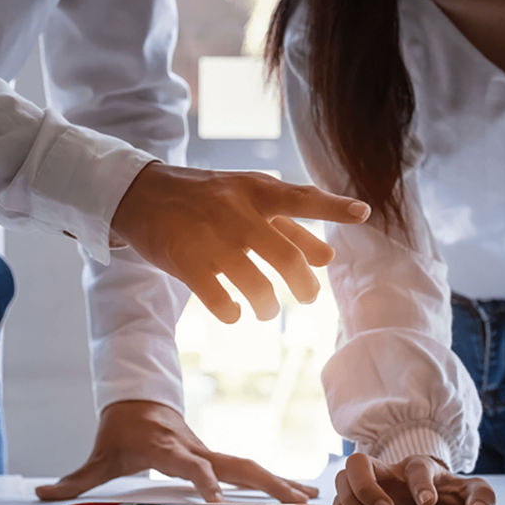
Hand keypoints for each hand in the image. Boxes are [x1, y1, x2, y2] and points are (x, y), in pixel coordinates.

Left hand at [35, 401, 317, 502]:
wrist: (136, 396)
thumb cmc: (119, 428)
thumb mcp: (98, 456)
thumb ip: (74, 480)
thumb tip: (41, 493)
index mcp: (165, 446)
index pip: (187, 464)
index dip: (202, 480)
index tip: (217, 499)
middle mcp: (192, 446)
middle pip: (232, 463)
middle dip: (262, 482)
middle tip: (290, 499)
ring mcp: (207, 449)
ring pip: (246, 463)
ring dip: (277, 480)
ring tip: (309, 496)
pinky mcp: (214, 453)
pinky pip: (245, 466)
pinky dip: (273, 477)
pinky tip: (298, 490)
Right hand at [110, 163, 370, 322]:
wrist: (140, 194)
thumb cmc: (201, 198)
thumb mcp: (243, 197)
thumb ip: (286, 223)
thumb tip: (327, 256)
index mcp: (254, 191)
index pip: (300, 198)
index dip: (333, 206)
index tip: (364, 213)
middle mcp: (235, 212)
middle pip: (285, 258)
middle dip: (303, 286)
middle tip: (307, 297)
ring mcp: (209, 239)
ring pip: (254, 285)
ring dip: (267, 306)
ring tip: (265, 310)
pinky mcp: (184, 262)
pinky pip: (218, 300)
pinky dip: (232, 313)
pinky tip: (233, 313)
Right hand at [334, 453, 495, 504]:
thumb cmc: (447, 499)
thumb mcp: (472, 495)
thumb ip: (482, 498)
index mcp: (418, 468)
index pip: (415, 467)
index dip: (420, 484)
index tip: (426, 503)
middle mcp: (387, 474)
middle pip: (358, 462)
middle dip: (367, 486)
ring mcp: (368, 488)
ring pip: (342, 479)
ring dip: (352, 500)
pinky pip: (337, 503)